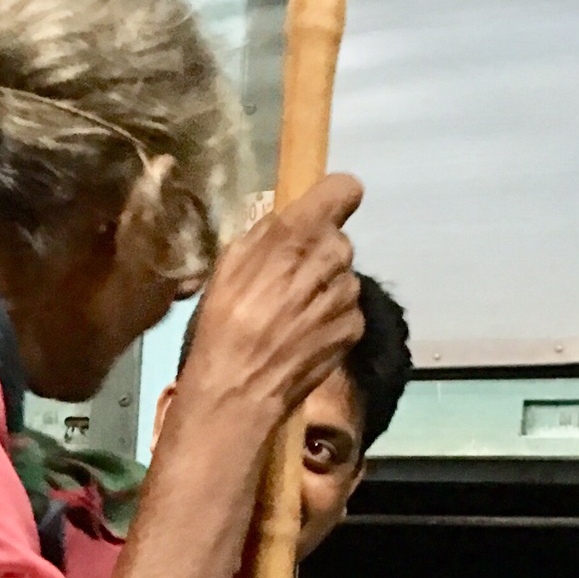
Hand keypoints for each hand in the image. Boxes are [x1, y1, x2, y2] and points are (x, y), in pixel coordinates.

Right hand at [173, 174, 363, 428]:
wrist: (239, 389)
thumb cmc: (223, 322)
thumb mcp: (230, 262)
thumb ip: (267, 234)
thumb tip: (286, 224)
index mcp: (301, 231)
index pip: (345, 188)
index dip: (331, 201)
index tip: (314, 218)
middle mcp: (335, 255)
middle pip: (337, 240)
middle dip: (315, 254)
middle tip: (284, 282)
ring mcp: (349, 294)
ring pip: (342, 277)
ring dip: (322, 289)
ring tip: (289, 316)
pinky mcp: (355, 327)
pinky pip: (346, 310)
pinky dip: (328, 320)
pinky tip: (302, 338)